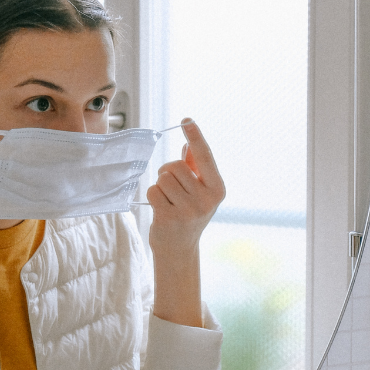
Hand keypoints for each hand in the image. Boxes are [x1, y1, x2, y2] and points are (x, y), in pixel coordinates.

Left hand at [147, 120, 225, 255]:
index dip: (195, 136)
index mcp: (217, 189)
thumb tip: (188, 144)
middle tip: (170, 187)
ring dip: (160, 185)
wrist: (179, 249)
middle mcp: (206, 200)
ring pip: (163, 178)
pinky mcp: (170, 218)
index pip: (204, 157)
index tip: (186, 120)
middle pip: (175, 166)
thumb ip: (195, 167)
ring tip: (167, 200)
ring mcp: (188, 210)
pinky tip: (160, 208)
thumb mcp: (199, 191)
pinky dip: (152, 196)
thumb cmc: (188, 214)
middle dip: (167, 172)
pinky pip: (153, 191)